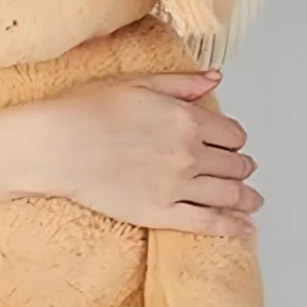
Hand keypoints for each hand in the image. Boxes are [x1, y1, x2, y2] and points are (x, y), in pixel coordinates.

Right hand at [15, 71, 260, 235]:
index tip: (228, 143)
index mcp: (186, 119)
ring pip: (230, 195)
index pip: (233, 134)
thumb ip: (181, 83)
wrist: (55, 145)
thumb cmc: (85, 110)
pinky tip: (242, 227)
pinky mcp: (160, 213)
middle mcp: (189, 154)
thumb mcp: (136, 83)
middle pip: (236, 165)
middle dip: (241, 167)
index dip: (233, 139)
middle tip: (239, 170)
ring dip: (247, 198)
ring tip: (251, 200)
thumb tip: (214, 79)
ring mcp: (177, 186)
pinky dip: (232, 227)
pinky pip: (208, 223)